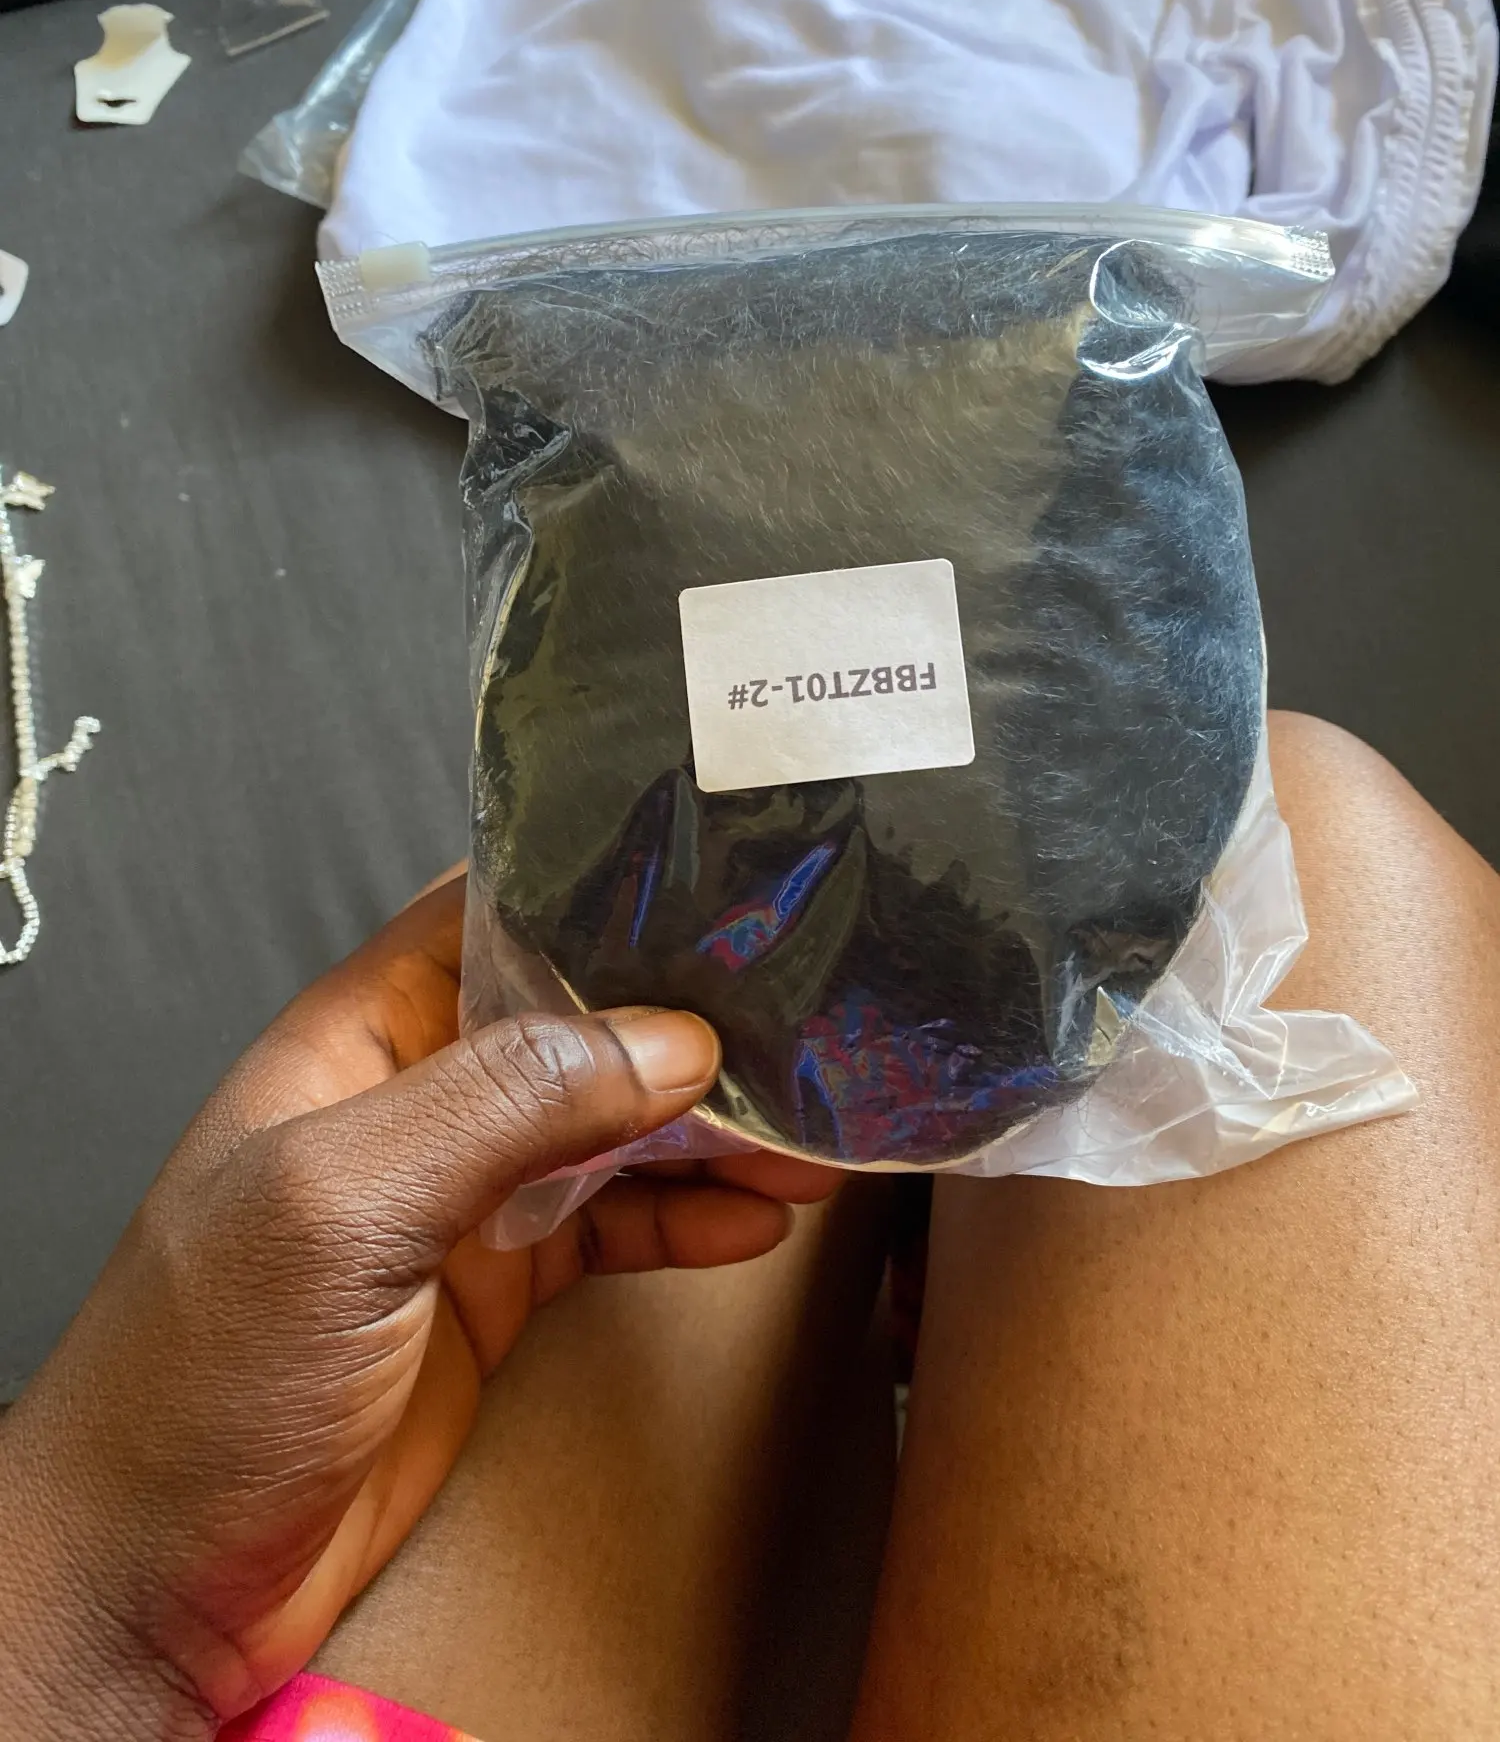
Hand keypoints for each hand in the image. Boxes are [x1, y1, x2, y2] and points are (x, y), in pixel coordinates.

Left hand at [0, 876, 834, 1739]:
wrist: (158, 1581)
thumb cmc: (202, 1372)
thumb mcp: (340, 1204)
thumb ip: (499, 1103)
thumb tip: (668, 1040)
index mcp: (359, 1036)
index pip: (494, 915)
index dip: (602, 890)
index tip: (724, 883)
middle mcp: (417, 1102)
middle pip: (577, 1023)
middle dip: (689, 1017)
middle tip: (809, 1017)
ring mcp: (460, 1201)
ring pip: (611, 1128)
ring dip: (712, 1128)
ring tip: (817, 1129)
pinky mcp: (495, 1294)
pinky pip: (613, 1231)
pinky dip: (688, 1221)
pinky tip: (757, 1221)